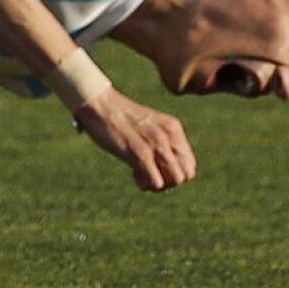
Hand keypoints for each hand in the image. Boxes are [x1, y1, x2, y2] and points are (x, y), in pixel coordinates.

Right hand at [73, 87, 196, 191]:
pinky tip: (133, 173)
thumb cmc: (117, 116)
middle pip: (186, 175)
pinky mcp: (140, 153)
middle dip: (169, 181)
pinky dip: (146, 184)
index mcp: (173, 128)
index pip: (190, 164)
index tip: (156, 168)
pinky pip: (156, 182)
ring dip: (159, 184)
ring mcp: (155, 144)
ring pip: (175, 180)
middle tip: (149, 174)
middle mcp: (168, 136)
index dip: (175, 173)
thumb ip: (160, 140)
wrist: (99, 103)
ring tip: (141, 173)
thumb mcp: (147, 124)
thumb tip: (163, 166)